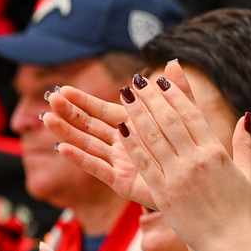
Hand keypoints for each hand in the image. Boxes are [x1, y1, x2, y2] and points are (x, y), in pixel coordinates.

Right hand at [43, 61, 198, 208]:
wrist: (201, 187)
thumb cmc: (192, 152)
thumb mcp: (185, 118)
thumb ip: (177, 93)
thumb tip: (172, 62)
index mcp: (133, 127)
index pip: (102, 111)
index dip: (82, 101)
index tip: (63, 89)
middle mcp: (122, 144)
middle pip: (90, 126)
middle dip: (70, 113)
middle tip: (50, 99)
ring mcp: (120, 163)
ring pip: (89, 144)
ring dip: (69, 132)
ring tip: (48, 118)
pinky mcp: (123, 181)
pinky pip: (99, 169)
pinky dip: (82, 159)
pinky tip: (64, 148)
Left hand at [114, 65, 250, 250]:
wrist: (230, 243)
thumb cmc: (242, 210)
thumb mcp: (248, 173)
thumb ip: (244, 143)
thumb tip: (245, 117)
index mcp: (216, 152)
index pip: (191, 115)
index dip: (174, 95)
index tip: (161, 80)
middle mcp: (196, 161)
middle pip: (169, 120)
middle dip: (151, 98)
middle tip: (137, 81)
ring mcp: (177, 177)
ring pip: (152, 137)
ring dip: (137, 113)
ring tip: (124, 96)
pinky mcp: (162, 194)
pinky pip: (143, 163)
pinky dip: (131, 143)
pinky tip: (120, 128)